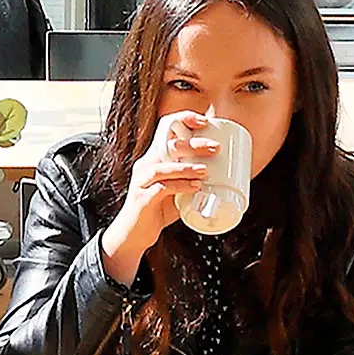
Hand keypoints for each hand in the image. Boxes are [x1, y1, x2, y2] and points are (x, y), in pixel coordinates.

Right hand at [97, 110, 225, 276]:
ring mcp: (141, 182)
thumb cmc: (155, 211)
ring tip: (205, 171)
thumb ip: (189, 180)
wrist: (134, 235)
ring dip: (186, 167)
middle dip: (192, 144)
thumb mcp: (175, 191)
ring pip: (163, 167)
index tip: (204, 122)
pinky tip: (194, 188)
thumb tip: (220, 176)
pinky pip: (162, 188)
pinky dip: (180, 186)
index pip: (164, 130)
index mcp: (154, 159)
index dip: (183, 120)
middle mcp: (145, 166)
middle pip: (167, 146)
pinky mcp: (142, 199)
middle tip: (214, 148)